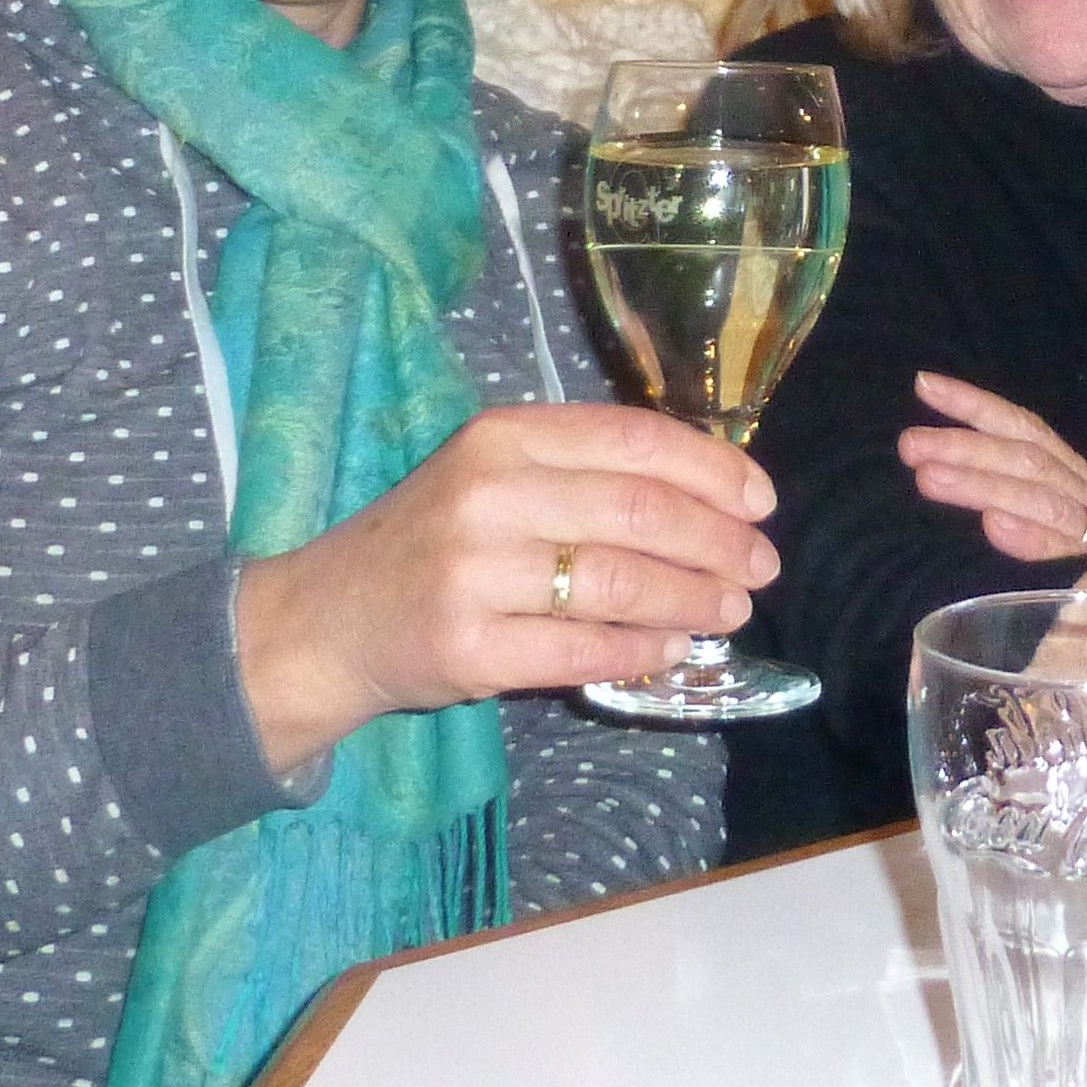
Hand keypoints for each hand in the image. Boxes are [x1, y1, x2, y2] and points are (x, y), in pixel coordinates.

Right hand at [234, 404, 778, 771]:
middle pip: (640, 511)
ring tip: (731, 611)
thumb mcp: (497, 475)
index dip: (713, 470)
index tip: (762, 501)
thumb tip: (715, 497)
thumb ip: (587, 472)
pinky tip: (673, 651)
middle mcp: (489, 492)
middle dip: (719, 542)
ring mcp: (473, 571)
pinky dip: (642, 651)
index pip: (635, 439)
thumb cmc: (432, 538)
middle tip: (762, 568)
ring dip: (694, 600)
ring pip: (619, 582)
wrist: (325, 618)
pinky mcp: (466, 647)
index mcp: (504, 434)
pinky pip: (582, 649)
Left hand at [899, 372, 1086, 585]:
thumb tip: (992, 521)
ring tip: (928, 474)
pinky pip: (1082, 543)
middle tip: (908, 442)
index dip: (979, 406)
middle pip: (1030, 454)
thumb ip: (1052, 538)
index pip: (1030, 434)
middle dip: (967, 443)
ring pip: (1045, 491)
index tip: (925, 384)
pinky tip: (997, 525)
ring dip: (983, 480)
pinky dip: (1037, 533)